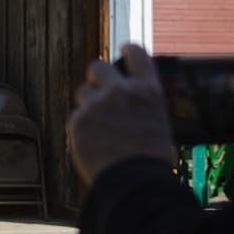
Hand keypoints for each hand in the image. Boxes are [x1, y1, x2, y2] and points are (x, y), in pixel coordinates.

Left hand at [68, 43, 175, 187]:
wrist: (135, 182)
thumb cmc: (151, 161)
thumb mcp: (158, 124)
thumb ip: (141, 106)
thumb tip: (131, 104)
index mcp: (147, 90)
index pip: (135, 52)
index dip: (127, 50)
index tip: (123, 50)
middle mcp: (122, 91)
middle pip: (98, 66)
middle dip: (96, 76)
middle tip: (98, 90)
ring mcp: (97, 104)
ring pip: (83, 93)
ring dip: (88, 105)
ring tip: (98, 128)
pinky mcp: (78, 121)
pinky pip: (76, 118)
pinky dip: (82, 129)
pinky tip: (92, 144)